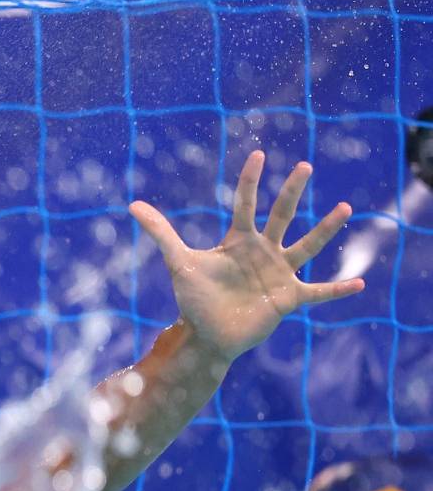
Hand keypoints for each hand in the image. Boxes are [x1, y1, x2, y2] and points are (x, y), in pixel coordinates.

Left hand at [130, 150, 359, 359]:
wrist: (206, 335)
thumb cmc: (195, 299)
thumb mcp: (179, 262)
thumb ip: (160, 233)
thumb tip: (132, 205)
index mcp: (239, 241)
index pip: (246, 204)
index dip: (250, 180)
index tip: (259, 154)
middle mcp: (263, 251)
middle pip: (280, 215)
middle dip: (291, 192)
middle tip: (304, 167)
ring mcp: (279, 273)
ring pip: (306, 246)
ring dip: (325, 229)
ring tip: (345, 208)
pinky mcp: (288, 298)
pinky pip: (318, 293)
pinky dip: (337, 290)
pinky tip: (359, 285)